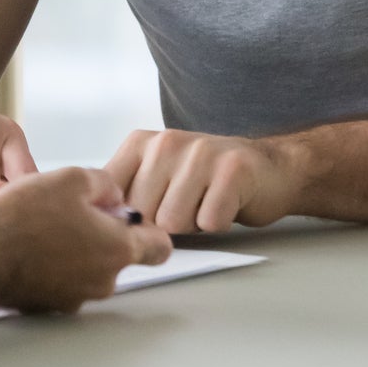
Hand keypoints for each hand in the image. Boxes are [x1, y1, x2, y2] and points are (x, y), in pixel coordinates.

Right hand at [0, 167, 172, 312]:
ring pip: (81, 262)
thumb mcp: (70, 179)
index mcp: (117, 250)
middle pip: (114, 252)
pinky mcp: (46, 304)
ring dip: (65, 239)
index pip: (160, 247)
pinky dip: (45, 257)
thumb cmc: (22, 220)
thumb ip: (104, 184)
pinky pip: (56, 275)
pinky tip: (19, 233)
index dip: (149, 228)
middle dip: (95, 228)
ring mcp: (73, 297)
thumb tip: (111, 195)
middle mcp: (101, 281)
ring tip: (31, 214)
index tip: (130, 218)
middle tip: (65, 206)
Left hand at [104, 128, 302, 232]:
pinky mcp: (232, 170)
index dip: (132, 219)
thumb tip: (98, 225)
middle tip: (188, 204)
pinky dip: (218, 223)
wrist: (268, 168)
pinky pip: (209, 222)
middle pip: (144, 215)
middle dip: (165, 223)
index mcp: (140, 143)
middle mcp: (167, 141)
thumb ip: (126, 194)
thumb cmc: (205, 181)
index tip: (153, 211)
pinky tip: (226, 204)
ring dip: (193, 224)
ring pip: (174, 222)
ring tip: (205, 202)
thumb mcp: (156, 178)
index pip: (113, 198)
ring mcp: (200, 152)